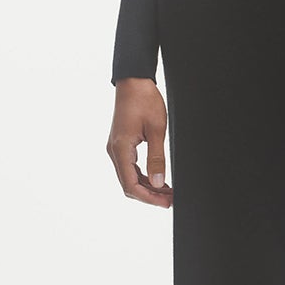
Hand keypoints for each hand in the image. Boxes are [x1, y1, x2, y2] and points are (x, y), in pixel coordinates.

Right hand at [107, 78, 173, 206]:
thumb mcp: (157, 129)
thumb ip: (157, 158)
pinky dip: (143, 176)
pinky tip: (159, 179)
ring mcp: (116, 148)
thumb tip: (159, 182)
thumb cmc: (145, 100)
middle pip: (128, 184)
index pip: (131, 185)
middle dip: (149, 195)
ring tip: (168, 192)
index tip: (166, 202)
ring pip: (129, 177)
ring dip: (147, 186)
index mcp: (121, 149)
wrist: (133, 81)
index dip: (149, 198)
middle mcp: (114, 151)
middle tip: (170, 200)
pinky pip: (130, 167)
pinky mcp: (120, 144)